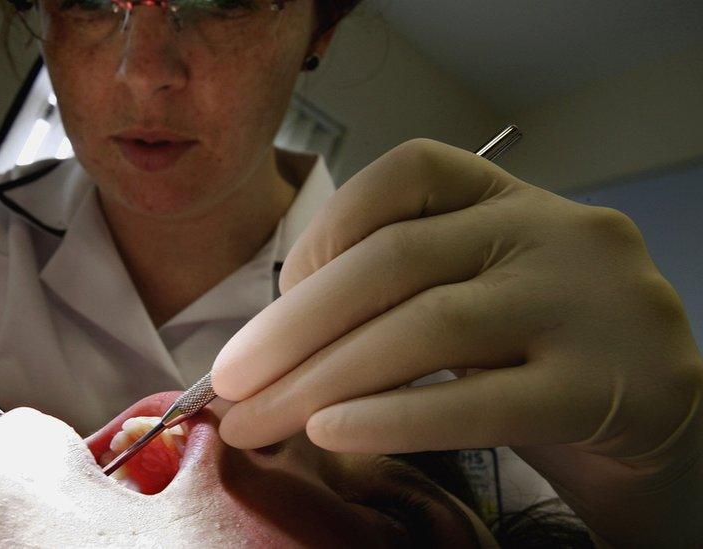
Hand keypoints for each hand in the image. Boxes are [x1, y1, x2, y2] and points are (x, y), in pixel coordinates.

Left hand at [211, 139, 702, 543]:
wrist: (658, 407)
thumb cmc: (538, 346)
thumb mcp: (475, 286)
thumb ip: (396, 289)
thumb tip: (268, 340)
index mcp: (509, 197)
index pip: (407, 173)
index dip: (326, 229)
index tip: (277, 297)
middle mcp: (551, 233)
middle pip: (396, 262)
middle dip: (293, 326)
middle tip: (229, 382)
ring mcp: (582, 305)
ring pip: (428, 328)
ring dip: (322, 379)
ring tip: (258, 422)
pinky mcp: (603, 387)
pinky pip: (479, 401)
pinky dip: (391, 417)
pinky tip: (331, 432)